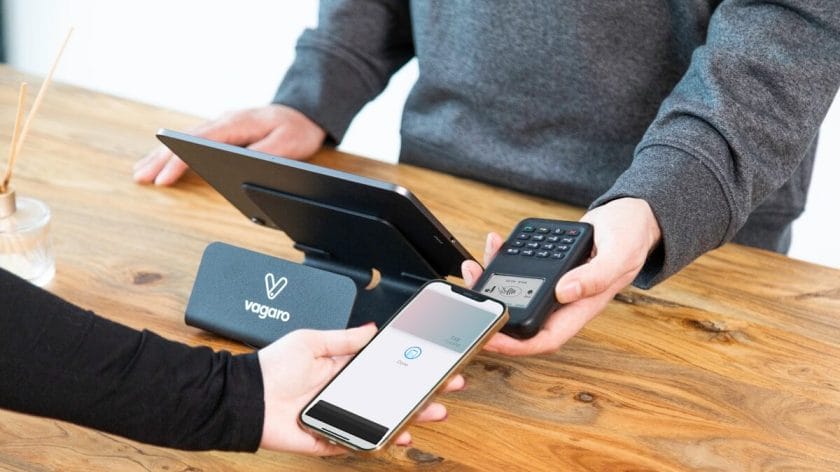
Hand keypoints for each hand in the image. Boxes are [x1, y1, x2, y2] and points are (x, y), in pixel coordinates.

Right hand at [133, 104, 325, 184]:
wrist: (305, 112)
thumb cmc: (297, 129)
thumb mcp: (288, 145)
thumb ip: (264, 155)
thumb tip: (242, 169)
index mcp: (238, 123)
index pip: (201, 142)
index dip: (180, 160)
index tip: (164, 175)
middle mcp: (225, 120)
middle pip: (185, 139)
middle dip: (161, 158)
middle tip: (140, 177)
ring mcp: (223, 124)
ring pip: (185, 139)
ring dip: (162, 155)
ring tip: (140, 171)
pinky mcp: (224, 130)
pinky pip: (193, 140)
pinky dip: (175, 151)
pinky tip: (161, 161)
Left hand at [258, 325, 465, 454]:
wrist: (246, 398)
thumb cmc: (271, 367)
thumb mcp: (310, 341)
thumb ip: (343, 338)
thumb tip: (371, 329)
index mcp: (342, 367)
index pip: (385, 368)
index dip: (410, 367)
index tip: (433, 362)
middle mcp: (345, 392)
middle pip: (392, 395)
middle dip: (421, 394)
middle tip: (446, 390)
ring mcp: (341, 416)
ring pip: (382, 420)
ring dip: (408, 419)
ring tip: (429, 414)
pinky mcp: (330, 437)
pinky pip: (359, 442)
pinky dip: (378, 442)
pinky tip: (397, 436)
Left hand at [462, 197, 660, 355]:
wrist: (631, 217)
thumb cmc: (631, 237)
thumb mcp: (619, 253)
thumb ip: (595, 275)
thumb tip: (564, 293)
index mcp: (582, 306)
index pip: (545, 337)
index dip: (516, 345)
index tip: (490, 339)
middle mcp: (565, 300)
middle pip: (522, 320)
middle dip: (492, 313)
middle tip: (470, 297)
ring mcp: (554, 285)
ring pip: (515, 293)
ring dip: (491, 284)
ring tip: (473, 266)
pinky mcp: (547, 268)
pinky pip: (519, 269)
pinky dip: (501, 258)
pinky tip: (494, 243)